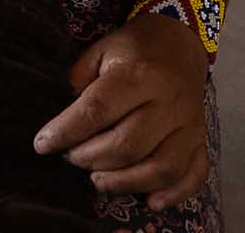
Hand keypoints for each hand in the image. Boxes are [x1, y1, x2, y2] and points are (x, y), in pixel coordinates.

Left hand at [35, 14, 210, 211]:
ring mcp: (189, 124)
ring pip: (161, 167)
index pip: (97, 110)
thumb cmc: (133, 49)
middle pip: (128, 145)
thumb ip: (80, 79)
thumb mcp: (100, 49)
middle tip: (71, 158)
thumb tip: (65, 118)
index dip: (66, 131)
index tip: (42, 144)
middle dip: (91, 159)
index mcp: (138, 74)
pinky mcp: (202, 140)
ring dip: (125, 182)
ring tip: (97, 180)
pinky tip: (149, 201)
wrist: (179, 42)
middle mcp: (168, 102)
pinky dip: (173, 194)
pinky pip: (194, 175)